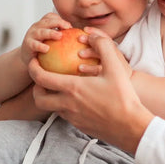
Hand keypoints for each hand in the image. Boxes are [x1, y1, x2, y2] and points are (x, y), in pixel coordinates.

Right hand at [19, 13, 70, 66]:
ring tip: (59, 36)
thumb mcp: (52, 40)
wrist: (29, 58)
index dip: (60, 19)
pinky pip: (34, 44)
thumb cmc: (44, 49)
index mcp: (43, 24)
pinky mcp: (28, 45)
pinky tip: (47, 49)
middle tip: (68, 27)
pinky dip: (40, 46)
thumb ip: (63, 37)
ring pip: (41, 32)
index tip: (69, 26)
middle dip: (58, 23)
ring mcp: (31, 35)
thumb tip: (81, 38)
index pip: (50, 17)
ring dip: (50, 33)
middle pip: (47, 21)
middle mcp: (37, 27)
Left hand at [29, 33, 154, 153]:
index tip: (34, 61)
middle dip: (36, 87)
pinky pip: (65, 115)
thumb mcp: (116, 68)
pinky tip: (78, 99)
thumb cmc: (123, 97)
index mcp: (72, 88)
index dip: (33, 68)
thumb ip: (103, 47)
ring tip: (61, 86)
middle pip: (39, 98)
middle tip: (44, 78)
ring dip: (51, 97)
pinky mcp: (80, 126)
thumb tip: (92, 35)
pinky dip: (64, 105)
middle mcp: (67, 104)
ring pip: (51, 108)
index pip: (41, 78)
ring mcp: (72, 118)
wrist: (131, 128)